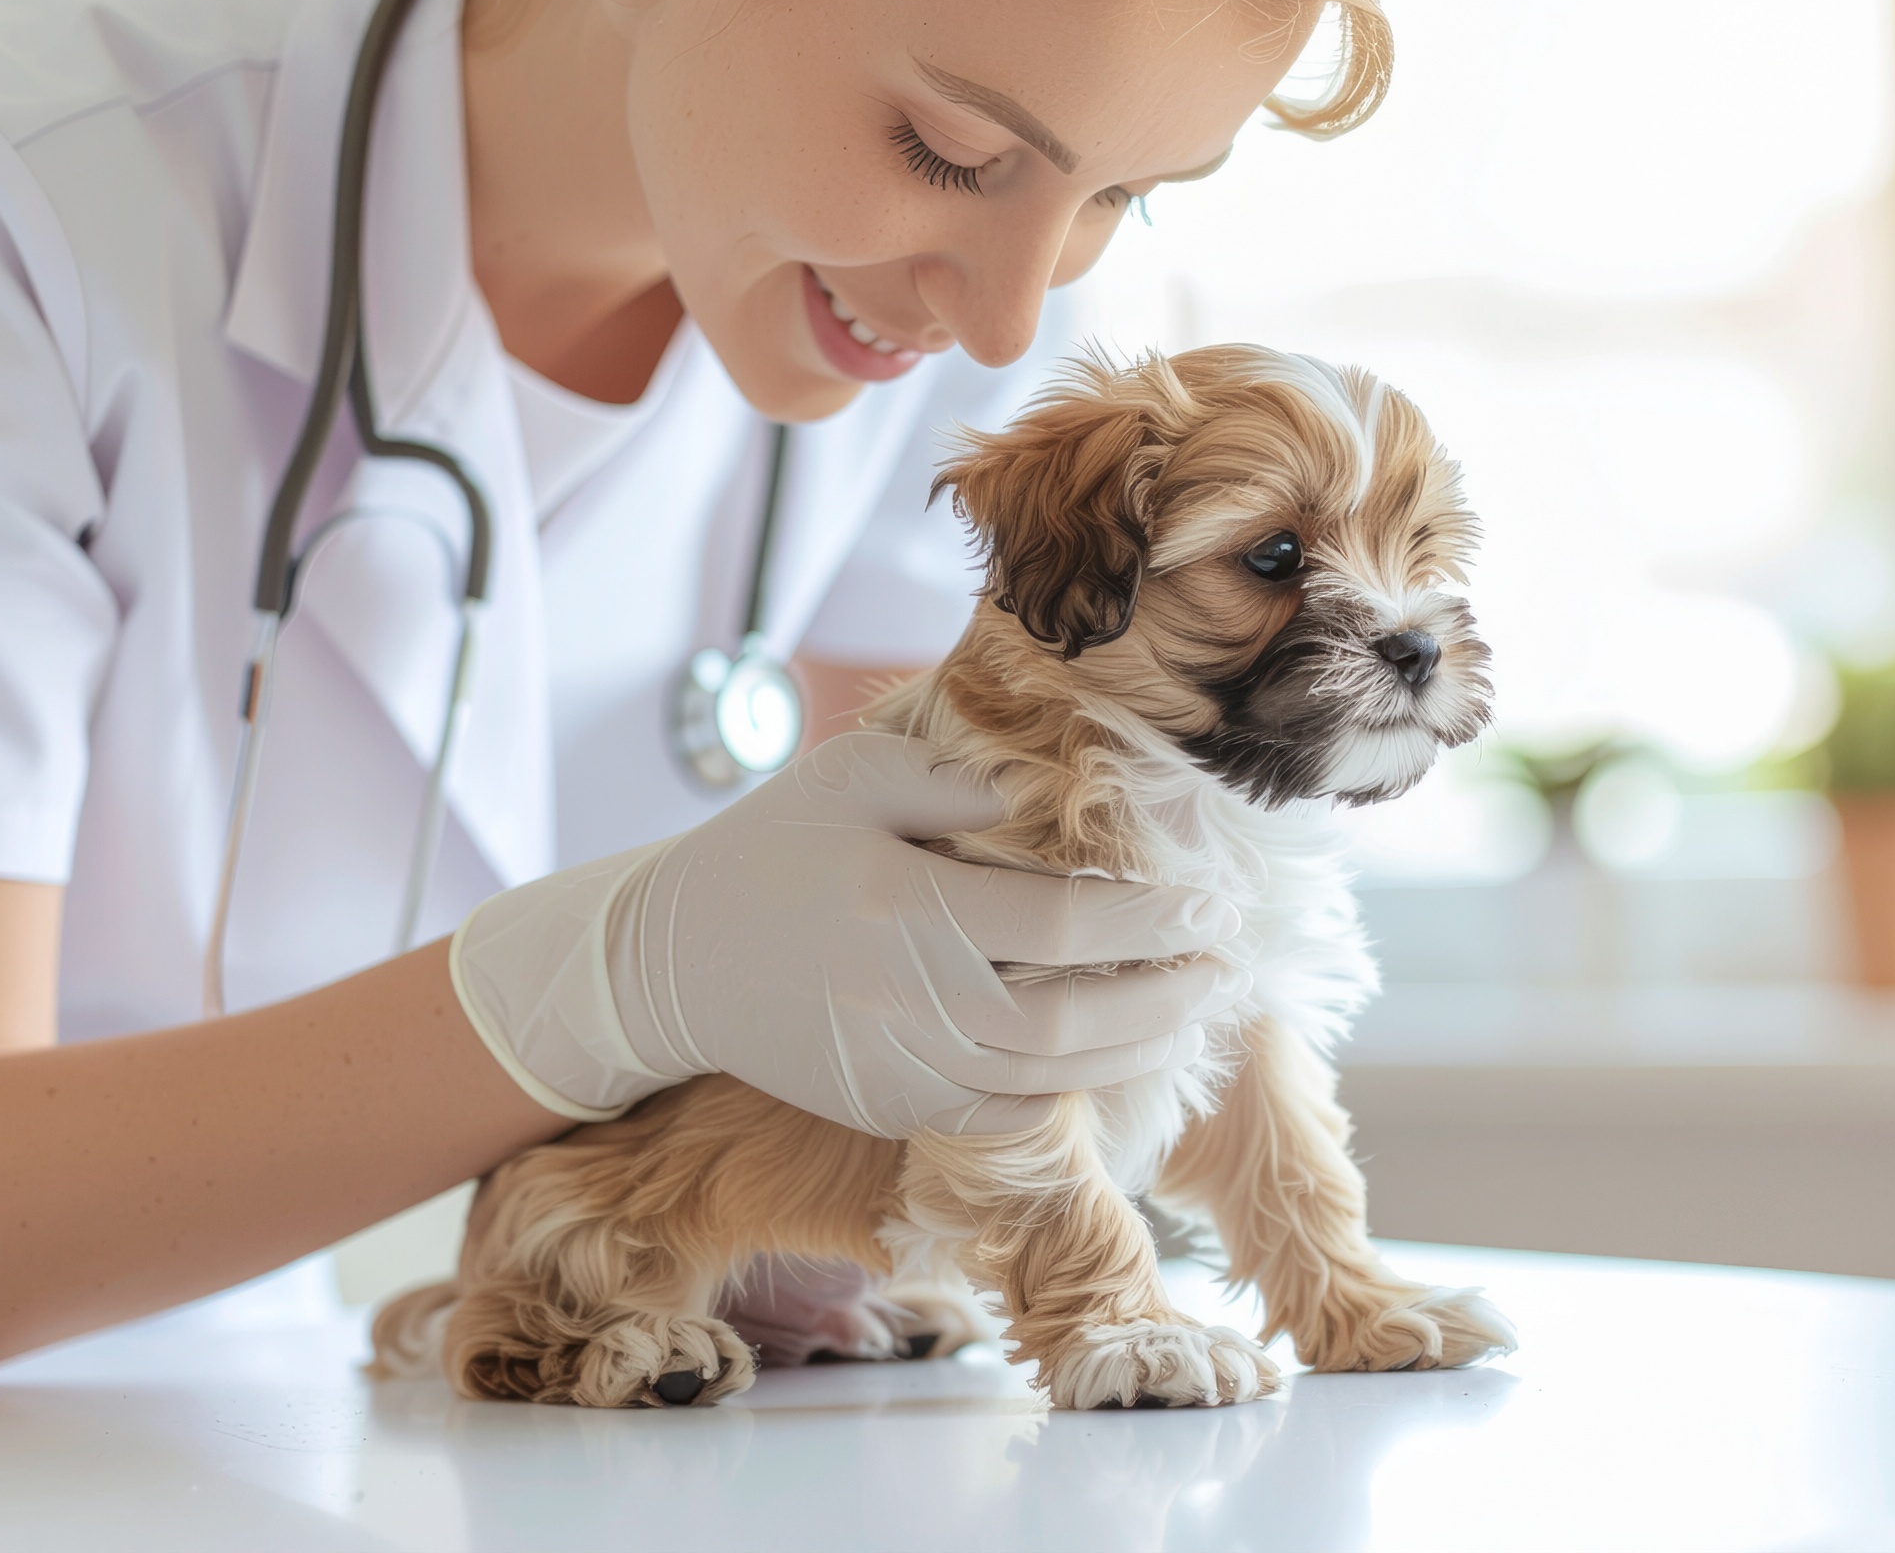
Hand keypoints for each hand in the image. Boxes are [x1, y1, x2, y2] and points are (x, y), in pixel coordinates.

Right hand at [451, 732, 1246, 1134]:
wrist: (670, 962)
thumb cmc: (770, 849)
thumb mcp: (851, 779)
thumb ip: (956, 780)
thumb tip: (1055, 792)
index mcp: (908, 907)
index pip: (1067, 922)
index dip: (1154, 918)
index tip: (1211, 900)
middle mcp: (910, 1000)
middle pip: (1073, 1022)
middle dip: (1166, 998)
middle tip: (1224, 967)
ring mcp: (899, 1068)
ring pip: (1046, 1083)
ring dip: (1134, 1053)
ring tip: (1191, 1016)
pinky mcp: (889, 1109)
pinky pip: (999, 1115)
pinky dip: (1066, 1093)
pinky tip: (1112, 1059)